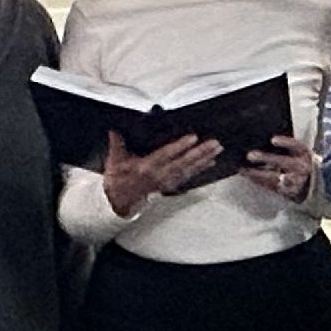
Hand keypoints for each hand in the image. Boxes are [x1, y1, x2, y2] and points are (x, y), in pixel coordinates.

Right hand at [104, 131, 223, 216]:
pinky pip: (188, 176)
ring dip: (204, 159)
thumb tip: (115, 131)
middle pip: (183, 163)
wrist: (119, 199)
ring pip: (189, 170)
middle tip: (214, 144)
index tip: (193, 138)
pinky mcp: (170, 185)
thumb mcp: (114, 160)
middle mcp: (159, 176)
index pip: (166, 155)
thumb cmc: (118, 178)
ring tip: (216, 150)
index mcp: (145, 168)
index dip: (180, 146)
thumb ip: (117, 144)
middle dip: (200, 153)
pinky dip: (200, 169)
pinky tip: (210, 162)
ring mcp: (166, 182)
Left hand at [238, 134, 316, 205]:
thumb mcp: (299, 153)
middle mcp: (302, 168)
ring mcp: (295, 181)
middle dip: (266, 158)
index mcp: (305, 154)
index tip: (272, 140)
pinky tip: (248, 176)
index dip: (285, 143)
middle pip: (284, 162)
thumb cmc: (300, 163)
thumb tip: (261, 138)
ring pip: (275, 177)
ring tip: (244, 169)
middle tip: (250, 155)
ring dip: (257, 173)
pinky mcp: (289, 192)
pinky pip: (271, 187)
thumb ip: (287, 147)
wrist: (311, 185)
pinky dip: (258, 181)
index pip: (297, 146)